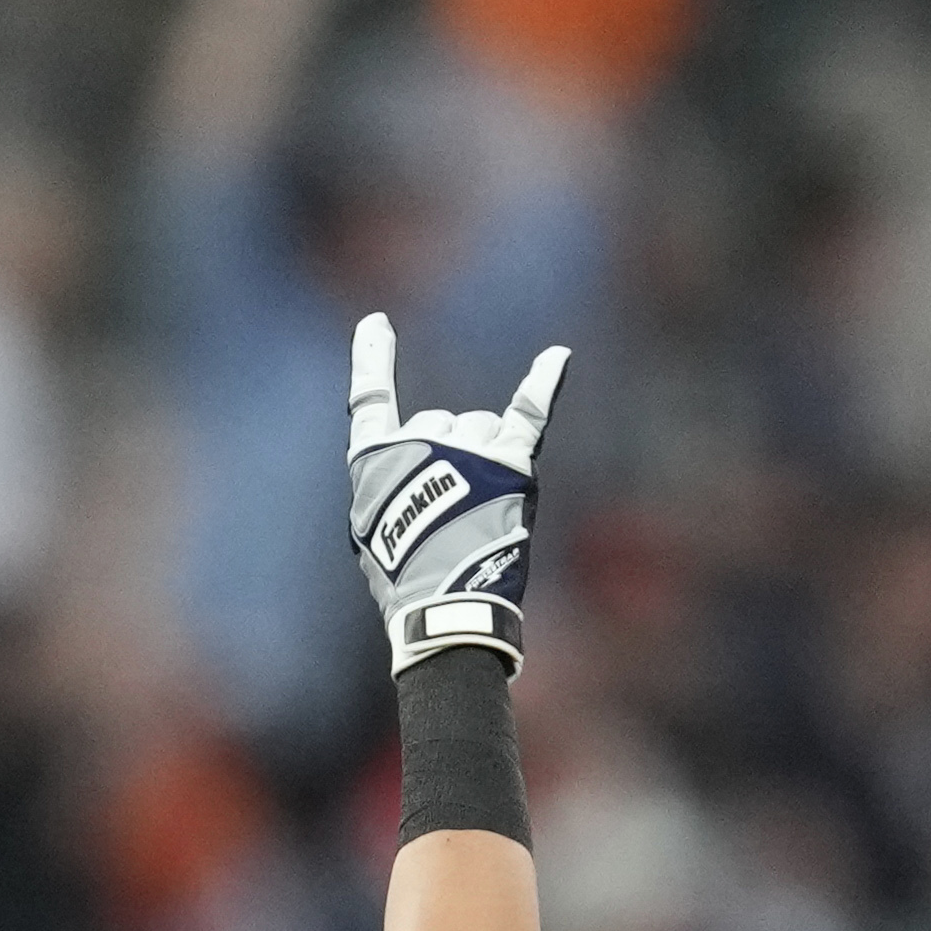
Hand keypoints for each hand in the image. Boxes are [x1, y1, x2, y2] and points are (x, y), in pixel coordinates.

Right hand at [346, 315, 568, 674]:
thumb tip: (420, 469)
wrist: (443, 605)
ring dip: (485, 458)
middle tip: (449, 518)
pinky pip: (529, 411)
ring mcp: (465, 445)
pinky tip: (559, 356)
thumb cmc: (403, 580)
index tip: (377, 325)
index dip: (372, 360)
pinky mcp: (508, 459)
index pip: (371, 398)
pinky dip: (544, 383)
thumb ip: (388, 486)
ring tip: (480, 511)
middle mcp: (418, 437)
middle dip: (450, 461)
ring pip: (481, 427)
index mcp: (374, 458)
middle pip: (442, 424)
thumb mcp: (371, 531)